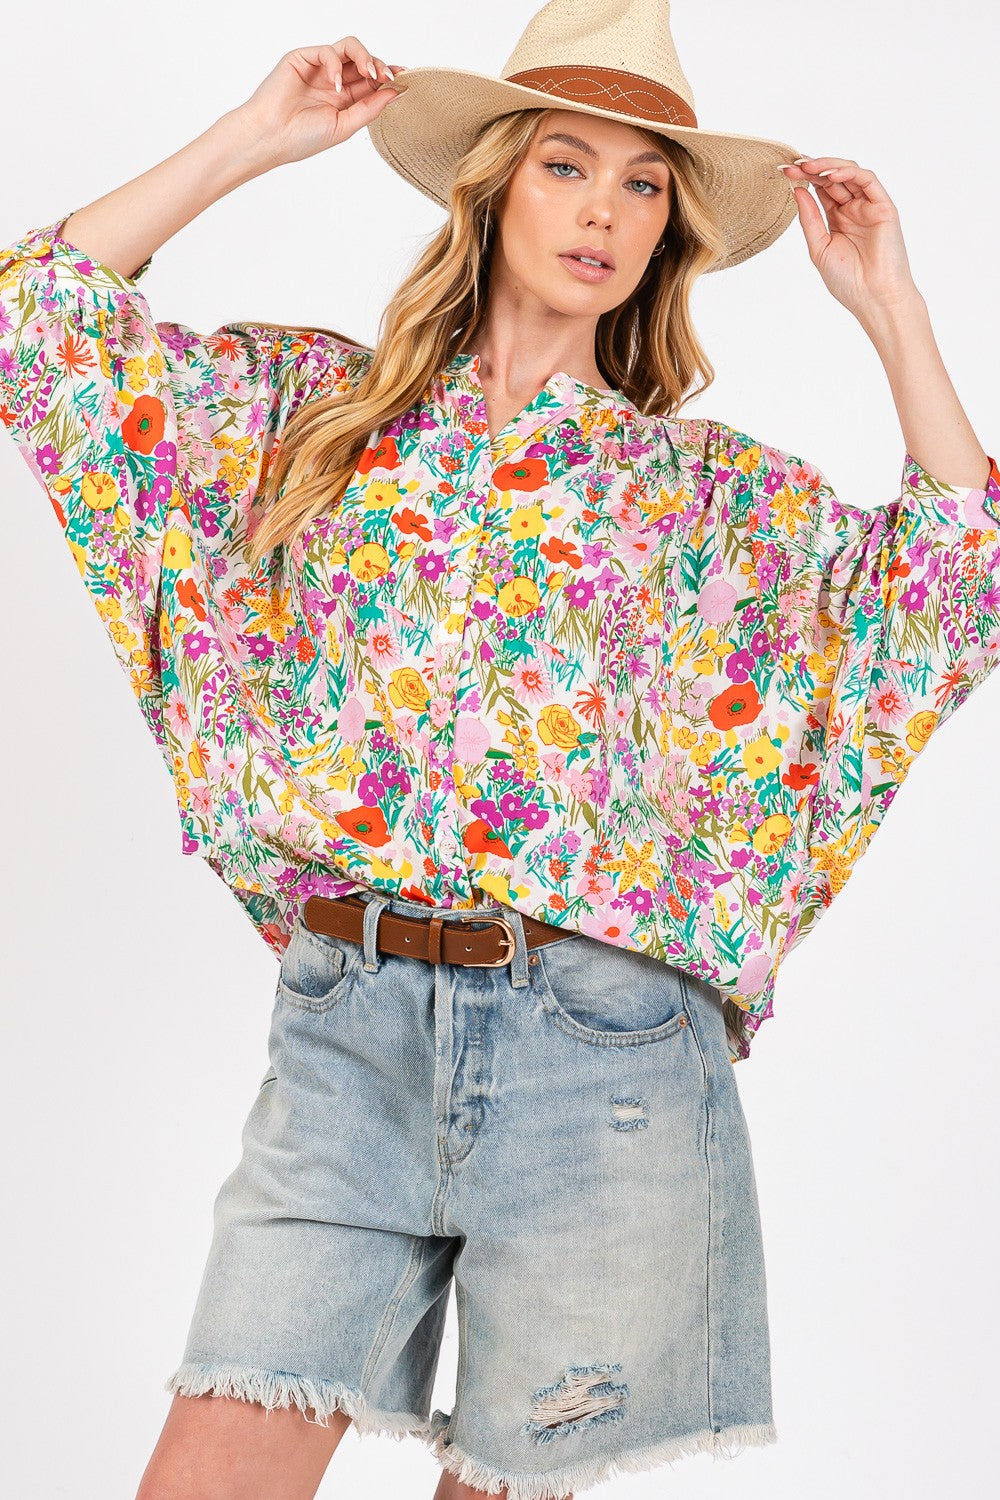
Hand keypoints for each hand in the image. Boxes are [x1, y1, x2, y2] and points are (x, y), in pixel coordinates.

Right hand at [233, 39, 404, 170]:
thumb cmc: (302, 138)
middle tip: (389, 77)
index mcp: (344, 98)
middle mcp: (333, 80)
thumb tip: (395, 93)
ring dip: (365, 57)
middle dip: (380, 66)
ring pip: (349, 48)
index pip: (371, 80)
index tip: (404, 79)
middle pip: (364, 61)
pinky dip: (335, 65)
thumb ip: (370, 108)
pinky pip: (327, 51)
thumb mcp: (345, 126)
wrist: (271, 138)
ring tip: (370, 74)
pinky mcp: (303, 58)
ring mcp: (319, 68)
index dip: (388, 77)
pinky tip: (335, 84)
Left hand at [780, 157, 920, 321]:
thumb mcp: (819, 248)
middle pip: (832, 179)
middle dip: (811, 169)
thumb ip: (809, 219)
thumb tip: (797, 191)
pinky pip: (867, 180)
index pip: (820, 190)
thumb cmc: (848, 281)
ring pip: (850, 173)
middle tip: (792, 165)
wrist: (874, 298)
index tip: (783, 172)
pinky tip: (830, 175)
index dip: (803, 178)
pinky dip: (849, 172)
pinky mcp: (884, 206)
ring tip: (807, 166)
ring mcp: (869, 206)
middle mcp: (854, 209)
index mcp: (837, 219)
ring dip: (827, 166)